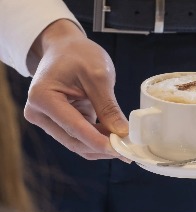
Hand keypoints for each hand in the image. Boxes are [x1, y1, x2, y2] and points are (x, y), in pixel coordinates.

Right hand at [24, 19, 128, 159]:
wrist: (64, 48)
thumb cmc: (78, 54)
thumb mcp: (98, 75)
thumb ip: (108, 107)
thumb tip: (122, 133)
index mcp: (42, 98)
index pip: (74, 128)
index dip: (98, 142)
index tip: (120, 151)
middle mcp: (39, 113)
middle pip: (75, 142)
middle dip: (102, 148)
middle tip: (128, 151)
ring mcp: (47, 121)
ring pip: (78, 145)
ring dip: (102, 147)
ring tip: (124, 144)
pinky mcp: (59, 125)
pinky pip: (81, 140)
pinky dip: (98, 141)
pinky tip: (115, 138)